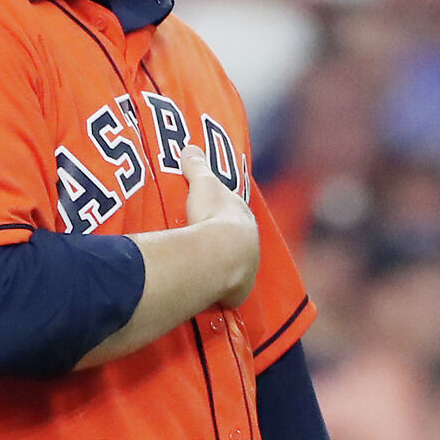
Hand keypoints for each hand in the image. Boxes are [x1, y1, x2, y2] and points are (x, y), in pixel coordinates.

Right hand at [180, 146, 257, 306]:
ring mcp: (246, 270)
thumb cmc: (213, 215)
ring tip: (205, 268)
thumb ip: (196, 166)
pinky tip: (209, 291)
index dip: (225, 213)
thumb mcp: (202, 184)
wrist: (219, 255)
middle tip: (207, 243)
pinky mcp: (237, 292)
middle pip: (237, 242)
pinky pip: (228, 291)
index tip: (215, 214)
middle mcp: (251, 244)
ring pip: (236, 267)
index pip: (236, 214)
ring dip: (224, 268)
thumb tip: (188, 147)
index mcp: (244, 218)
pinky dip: (220, 290)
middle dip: (226, 243)